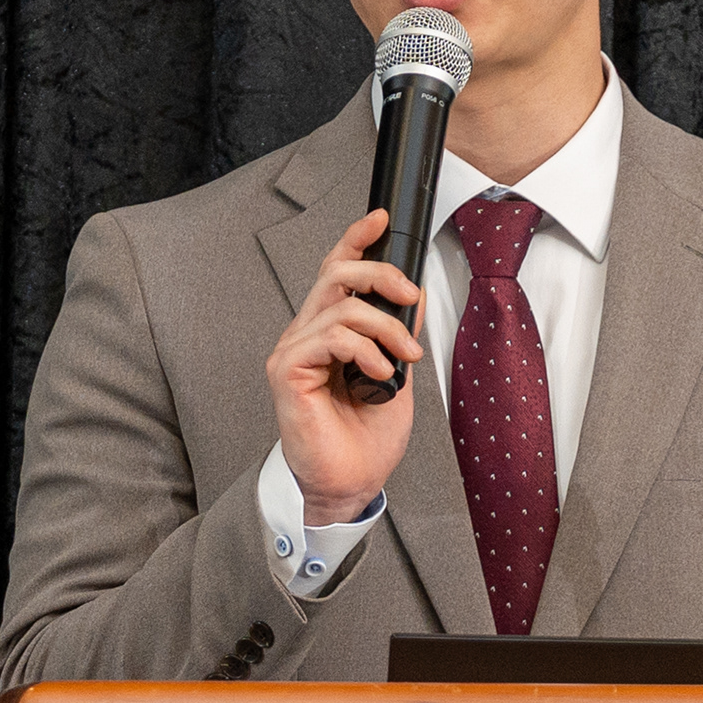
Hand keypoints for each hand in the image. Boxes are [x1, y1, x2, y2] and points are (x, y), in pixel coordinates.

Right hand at [269, 209, 422, 521]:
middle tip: (410, 296)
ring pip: (341, 307)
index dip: (355, 239)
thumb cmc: (365, 438)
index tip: (381, 219)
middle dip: (380, 273)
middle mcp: (305, 334)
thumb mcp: (395, 372)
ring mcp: (293, 351)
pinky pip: (329, 337)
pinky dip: (364, 349)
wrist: (350, 483)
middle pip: (336, 273)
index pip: (335, 272)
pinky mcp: (288, 371)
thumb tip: (413, 294)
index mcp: (327, 331)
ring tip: (403, 357)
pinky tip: (380, 374)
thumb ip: (397, 332)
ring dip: (386, 327)